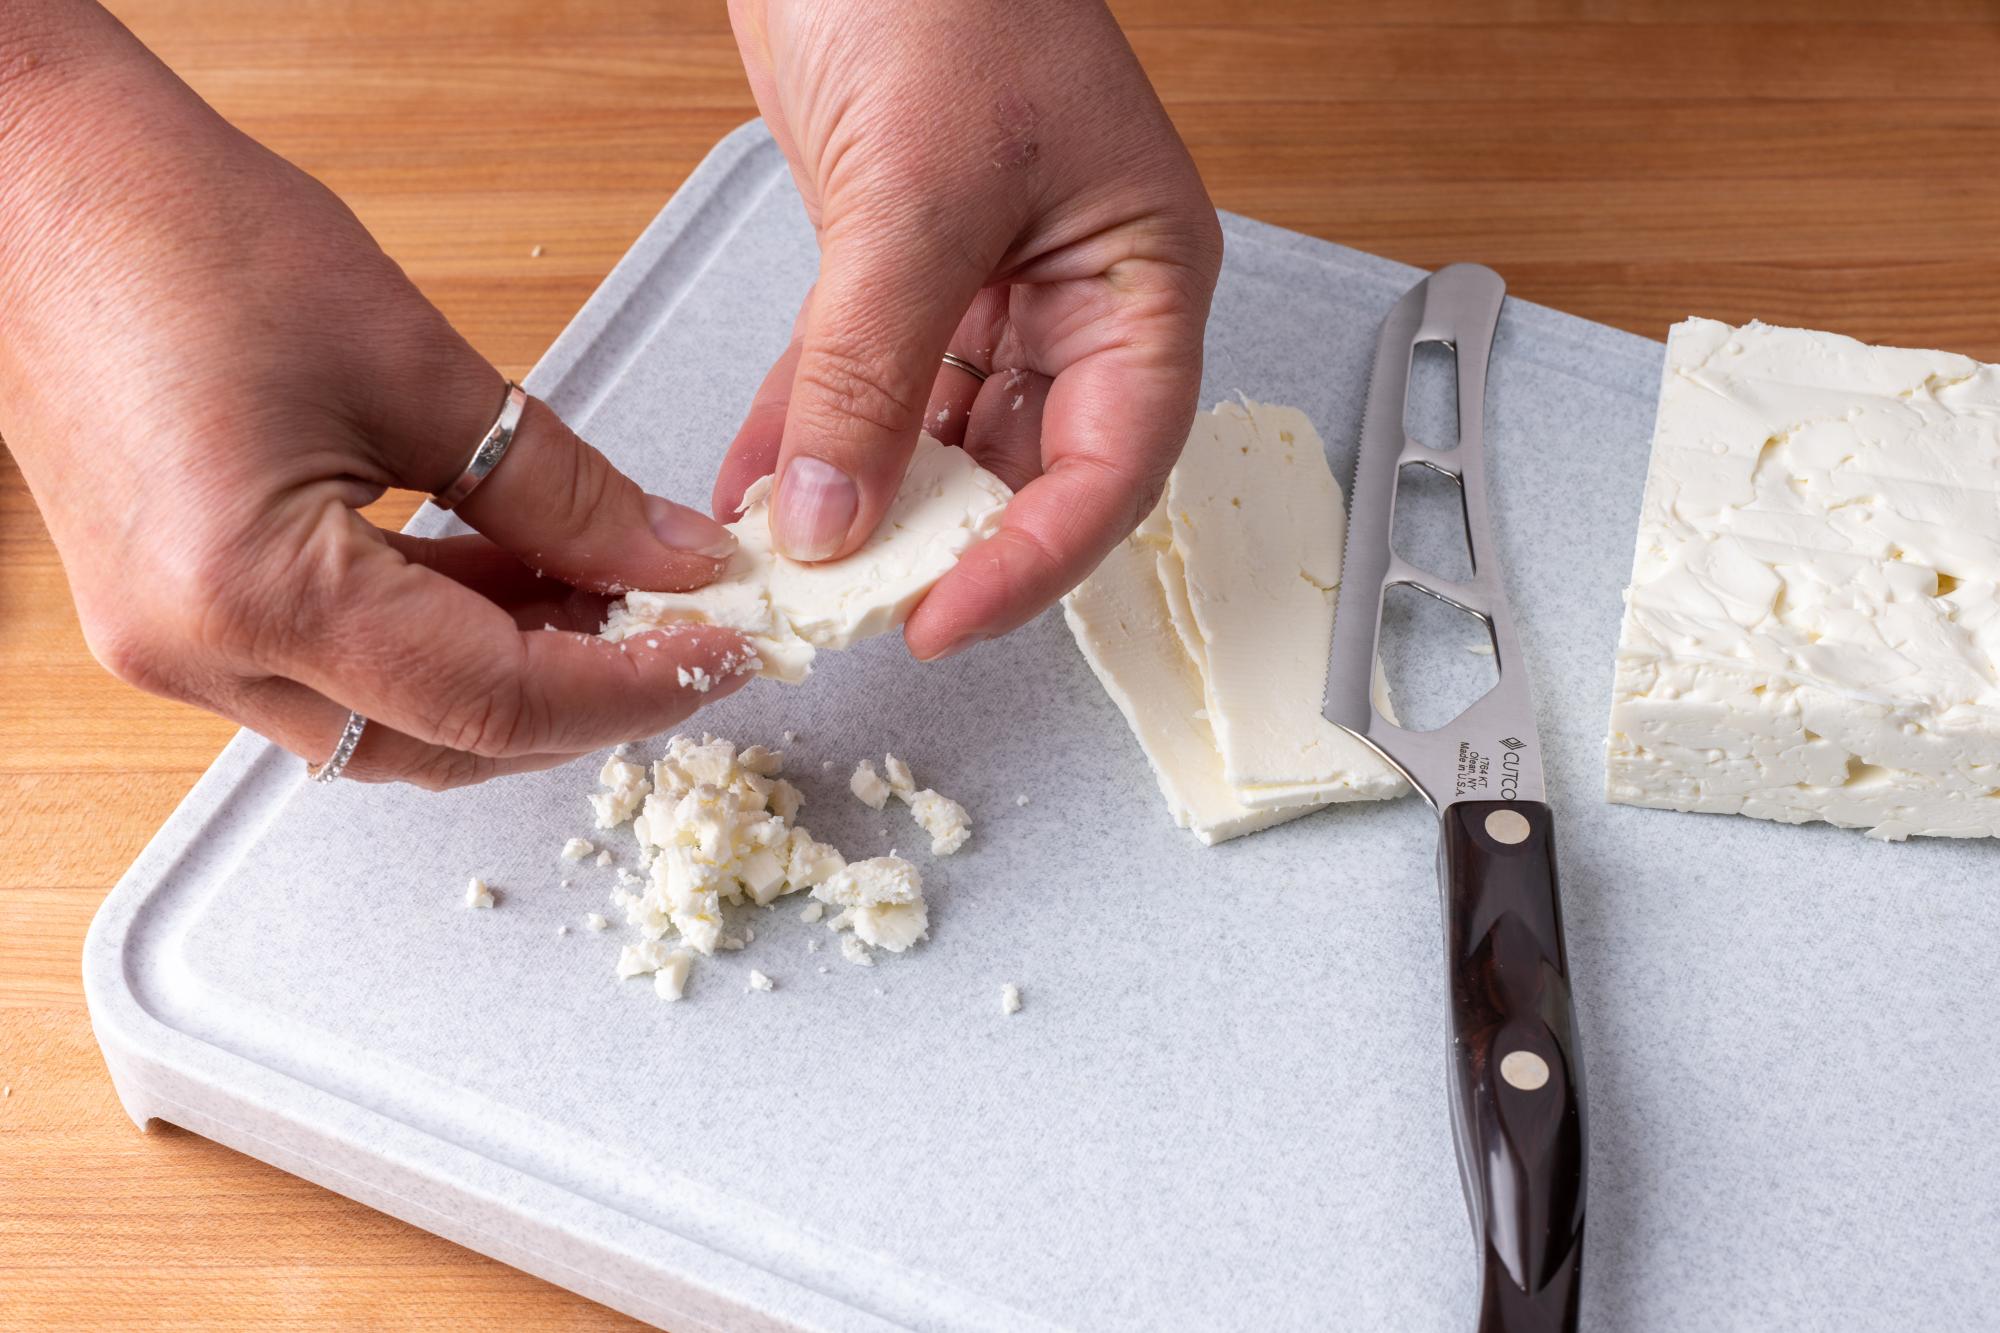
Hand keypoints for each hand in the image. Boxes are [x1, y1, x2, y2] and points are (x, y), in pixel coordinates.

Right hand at [0, 2, 747, 787]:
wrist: (38, 180)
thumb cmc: (187, 236)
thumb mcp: (417, 365)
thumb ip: (564, 492)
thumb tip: (673, 562)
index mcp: (252, 595)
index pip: (494, 702)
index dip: (631, 687)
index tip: (722, 655)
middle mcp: (198, 653)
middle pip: (443, 743)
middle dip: (579, 700)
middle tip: (682, 633)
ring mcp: (178, 646)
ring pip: (393, 722)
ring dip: (514, 672)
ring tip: (617, 593)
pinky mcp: (181, 614)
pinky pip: (340, 670)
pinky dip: (442, 641)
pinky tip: (524, 580)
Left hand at [721, 0, 1221, 658]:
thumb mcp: (914, 195)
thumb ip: (872, 370)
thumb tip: (832, 522)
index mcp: (1138, 278)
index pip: (1112, 462)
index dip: (1037, 558)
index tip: (944, 619)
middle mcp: (1073, 298)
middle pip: (1023, 467)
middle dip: (937, 540)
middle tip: (848, 606)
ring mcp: (983, 288)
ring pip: (932, 437)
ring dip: (860, 498)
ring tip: (783, 561)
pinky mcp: (895, 269)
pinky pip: (858, 381)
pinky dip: (807, 434)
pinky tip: (753, 487)